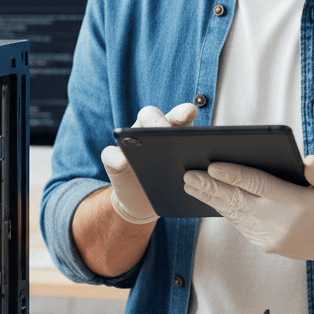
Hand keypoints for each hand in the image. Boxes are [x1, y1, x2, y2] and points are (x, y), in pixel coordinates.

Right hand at [101, 102, 197, 223]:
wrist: (144, 201)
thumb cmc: (170, 182)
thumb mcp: (185, 176)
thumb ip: (195, 167)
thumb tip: (204, 167)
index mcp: (171, 132)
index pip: (177, 116)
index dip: (182, 112)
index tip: (190, 111)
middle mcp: (148, 132)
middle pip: (149, 116)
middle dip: (158, 121)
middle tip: (166, 130)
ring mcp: (128, 145)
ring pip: (127, 130)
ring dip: (135, 133)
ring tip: (146, 144)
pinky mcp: (113, 160)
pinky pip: (109, 154)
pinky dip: (115, 157)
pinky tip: (122, 162)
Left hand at [182, 154, 313, 270]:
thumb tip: (306, 161)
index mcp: (295, 204)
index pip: (258, 185)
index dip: (234, 175)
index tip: (212, 165)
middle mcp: (279, 222)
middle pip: (237, 201)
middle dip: (210, 187)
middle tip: (187, 175)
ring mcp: (270, 237)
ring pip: (234, 214)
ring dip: (210, 198)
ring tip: (190, 184)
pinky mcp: (265, 245)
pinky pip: (239, 224)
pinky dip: (223, 210)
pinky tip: (209, 198)